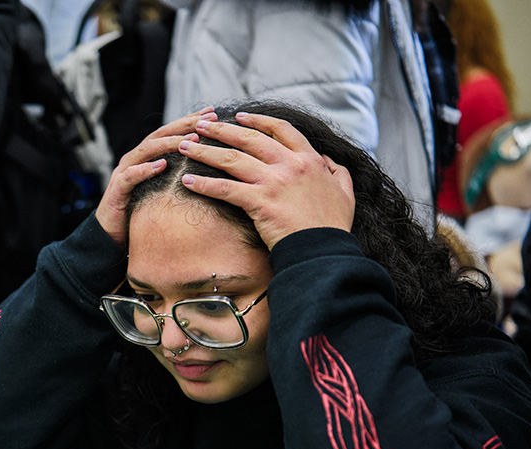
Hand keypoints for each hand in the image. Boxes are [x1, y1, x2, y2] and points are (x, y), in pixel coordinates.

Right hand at [96, 108, 217, 247]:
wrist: (110, 234)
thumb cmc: (138, 211)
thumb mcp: (162, 190)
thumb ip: (176, 177)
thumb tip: (205, 170)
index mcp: (147, 158)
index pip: (170, 134)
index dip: (190, 122)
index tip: (213, 114)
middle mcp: (135, 159)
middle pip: (160, 135)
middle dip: (184, 125)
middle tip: (207, 118)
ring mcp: (124, 172)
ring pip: (147, 150)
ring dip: (168, 143)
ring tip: (190, 139)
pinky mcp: (117, 189)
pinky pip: (130, 176)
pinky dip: (145, 169)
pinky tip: (162, 165)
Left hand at [180, 112, 354, 249]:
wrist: (324, 251)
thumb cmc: (333, 227)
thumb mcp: (344, 192)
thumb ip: (336, 171)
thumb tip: (328, 160)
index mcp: (309, 160)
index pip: (280, 129)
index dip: (257, 121)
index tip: (239, 116)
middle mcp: (290, 165)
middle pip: (249, 139)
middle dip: (221, 129)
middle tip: (200, 124)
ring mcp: (274, 182)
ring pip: (232, 159)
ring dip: (205, 151)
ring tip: (186, 146)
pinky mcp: (260, 202)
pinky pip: (225, 189)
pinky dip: (204, 184)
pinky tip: (187, 182)